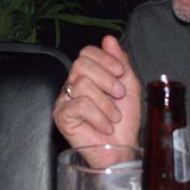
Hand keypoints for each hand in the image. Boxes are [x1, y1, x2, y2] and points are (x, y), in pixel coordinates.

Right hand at [53, 35, 141, 152]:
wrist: (121, 150)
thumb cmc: (123, 122)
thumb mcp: (128, 87)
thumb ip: (120, 63)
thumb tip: (109, 39)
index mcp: (88, 76)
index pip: (87, 53)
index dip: (105, 59)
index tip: (120, 73)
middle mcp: (72, 85)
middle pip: (81, 64)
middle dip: (107, 80)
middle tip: (118, 96)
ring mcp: (64, 100)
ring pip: (82, 84)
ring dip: (106, 104)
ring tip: (113, 117)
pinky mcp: (61, 116)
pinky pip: (79, 105)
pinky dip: (98, 116)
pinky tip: (105, 126)